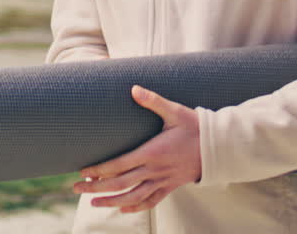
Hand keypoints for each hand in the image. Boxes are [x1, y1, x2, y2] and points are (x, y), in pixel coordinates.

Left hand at [72, 85, 202, 213]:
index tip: (83, 171)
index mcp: (152, 152)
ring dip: (112, 201)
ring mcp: (163, 180)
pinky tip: (123, 208)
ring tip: (94, 203)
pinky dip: (136, 207)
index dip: (99, 170)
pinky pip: (152, 201)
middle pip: (121, 183)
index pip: (119, 164)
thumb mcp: (175, 111)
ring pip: (133, 196)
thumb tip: (134, 88)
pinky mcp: (171, 186)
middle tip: (76, 189)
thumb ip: (153, 100)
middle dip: (97, 187)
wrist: (220, 146)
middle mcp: (155, 170)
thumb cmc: (195, 126)